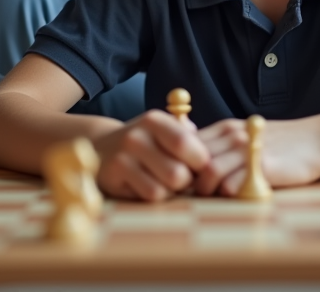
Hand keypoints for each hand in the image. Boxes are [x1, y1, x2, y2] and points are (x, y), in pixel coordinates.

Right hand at [92, 110, 210, 200]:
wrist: (102, 149)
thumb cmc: (146, 145)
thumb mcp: (164, 133)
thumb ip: (190, 140)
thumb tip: (218, 158)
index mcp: (155, 121)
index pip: (187, 144)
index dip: (200, 162)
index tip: (201, 168)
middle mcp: (138, 135)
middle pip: (179, 172)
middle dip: (187, 182)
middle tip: (184, 180)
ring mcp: (123, 156)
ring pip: (165, 188)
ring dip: (171, 192)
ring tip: (166, 183)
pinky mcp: (114, 176)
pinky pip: (149, 195)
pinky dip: (156, 197)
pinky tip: (150, 187)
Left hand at [192, 116, 319, 196]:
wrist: (317, 141)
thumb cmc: (281, 145)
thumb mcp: (247, 138)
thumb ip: (222, 147)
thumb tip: (193, 168)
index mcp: (225, 128)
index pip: (186, 146)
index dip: (181, 166)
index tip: (184, 183)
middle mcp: (233, 135)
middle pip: (193, 160)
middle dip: (189, 182)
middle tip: (195, 197)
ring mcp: (247, 149)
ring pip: (208, 173)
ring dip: (207, 191)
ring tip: (215, 199)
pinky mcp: (261, 166)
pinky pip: (231, 185)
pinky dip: (228, 196)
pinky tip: (236, 198)